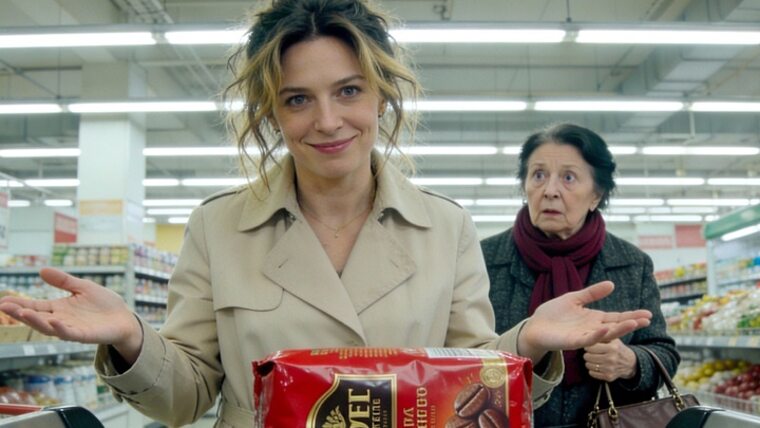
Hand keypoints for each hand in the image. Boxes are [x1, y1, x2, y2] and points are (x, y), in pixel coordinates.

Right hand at [0, 267, 142, 362]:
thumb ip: (64, 281)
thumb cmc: (104, 304)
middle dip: (20, 313)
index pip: (35, 306)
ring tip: (23, 313)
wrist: (124, 318)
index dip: (20, 303)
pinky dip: (61, 329)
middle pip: (37, 318)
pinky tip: (55, 321)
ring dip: (35, 321)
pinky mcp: (84, 335)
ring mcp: (72, 328)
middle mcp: (61, 320)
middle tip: (4, 306)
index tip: (3, 300)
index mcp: (59, 308)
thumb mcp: (82, 287)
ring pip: (49, 327)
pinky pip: (70, 334)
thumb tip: (41, 270)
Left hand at [517, 281, 650, 362]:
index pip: (616, 317)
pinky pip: (588, 339)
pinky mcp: (573, 342)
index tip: (648, 314)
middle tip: (647, 319)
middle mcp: (592, 328)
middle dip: (631, 323)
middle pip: (616, 326)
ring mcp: (584, 336)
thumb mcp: (575, 299)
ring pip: (605, 334)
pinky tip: (606, 328)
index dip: (631, 315)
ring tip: (633, 323)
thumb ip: (592, 293)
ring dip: (619, 329)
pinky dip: (598, 334)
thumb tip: (612, 284)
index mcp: (593, 318)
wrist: (535, 326)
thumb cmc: (553, 313)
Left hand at [584, 339, 637, 381]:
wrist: (630, 363)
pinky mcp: (608, 377)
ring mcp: (610, 369)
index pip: (590, 347)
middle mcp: (611, 359)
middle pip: (587, 356)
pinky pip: (592, 373)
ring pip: (588, 365)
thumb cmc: (617, 348)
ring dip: (589, 362)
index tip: (590, 346)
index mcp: (612, 348)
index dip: (588, 346)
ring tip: (594, 359)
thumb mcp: (613, 339)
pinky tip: (597, 366)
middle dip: (588, 354)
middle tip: (591, 353)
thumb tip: (586, 331)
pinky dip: (592, 369)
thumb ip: (601, 335)